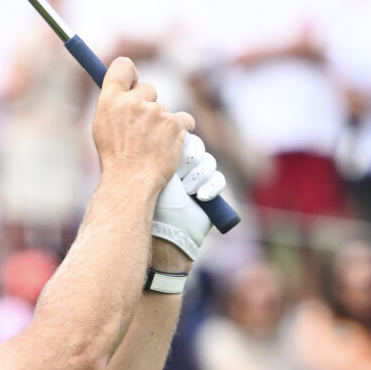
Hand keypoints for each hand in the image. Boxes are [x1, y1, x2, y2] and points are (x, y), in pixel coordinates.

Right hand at [91, 56, 192, 195]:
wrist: (131, 182)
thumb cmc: (115, 159)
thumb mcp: (102, 127)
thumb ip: (113, 105)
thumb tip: (125, 91)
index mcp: (110, 100)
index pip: (122, 66)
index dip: (131, 74)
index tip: (134, 84)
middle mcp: (132, 101)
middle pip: (148, 88)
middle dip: (148, 104)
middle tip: (142, 129)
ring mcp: (155, 111)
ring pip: (164, 109)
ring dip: (162, 123)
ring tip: (151, 145)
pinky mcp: (175, 123)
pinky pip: (184, 120)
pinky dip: (180, 131)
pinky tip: (168, 146)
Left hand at [151, 132, 230, 263]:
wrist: (164, 238)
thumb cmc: (152, 208)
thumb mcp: (151, 177)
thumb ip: (158, 156)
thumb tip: (163, 132)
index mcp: (164, 161)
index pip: (179, 139)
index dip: (179, 145)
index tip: (170, 160)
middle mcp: (180, 168)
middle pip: (196, 147)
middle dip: (190, 160)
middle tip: (178, 177)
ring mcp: (196, 181)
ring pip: (208, 162)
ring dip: (199, 175)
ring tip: (187, 191)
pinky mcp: (210, 194)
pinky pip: (219, 180)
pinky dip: (212, 186)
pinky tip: (200, 197)